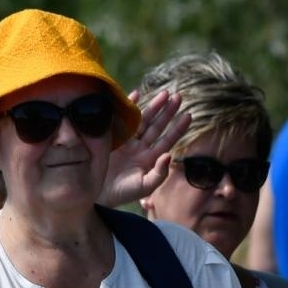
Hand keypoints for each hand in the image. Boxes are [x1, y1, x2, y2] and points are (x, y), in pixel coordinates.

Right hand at [98, 89, 190, 206]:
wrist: (98, 193)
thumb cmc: (123, 193)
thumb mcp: (145, 186)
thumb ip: (160, 173)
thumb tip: (169, 155)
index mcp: (150, 158)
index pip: (167, 139)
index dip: (178, 128)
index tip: (189, 115)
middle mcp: (140, 147)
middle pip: (156, 125)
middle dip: (167, 111)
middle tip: (178, 96)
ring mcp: (126, 141)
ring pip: (143, 120)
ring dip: (153, 106)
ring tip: (165, 93)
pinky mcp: (112, 136)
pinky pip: (122, 118)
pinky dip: (128, 107)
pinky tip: (136, 94)